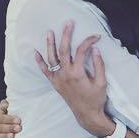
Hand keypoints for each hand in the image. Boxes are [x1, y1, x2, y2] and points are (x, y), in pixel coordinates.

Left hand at [33, 20, 110, 137]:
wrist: (87, 114)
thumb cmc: (96, 99)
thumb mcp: (101, 82)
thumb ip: (99, 65)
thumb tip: (95, 49)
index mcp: (78, 73)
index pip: (82, 51)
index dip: (89, 41)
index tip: (96, 37)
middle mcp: (65, 74)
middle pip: (64, 49)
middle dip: (66, 35)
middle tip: (68, 23)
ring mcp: (58, 78)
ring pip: (52, 57)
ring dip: (50, 44)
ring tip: (49, 32)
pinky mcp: (55, 83)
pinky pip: (45, 71)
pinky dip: (40, 61)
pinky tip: (36, 52)